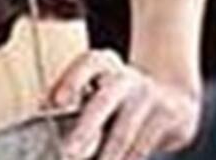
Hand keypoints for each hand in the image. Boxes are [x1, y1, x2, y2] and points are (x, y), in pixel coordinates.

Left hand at [50, 49, 201, 159]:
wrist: (171, 93)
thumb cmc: (117, 92)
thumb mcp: (96, 83)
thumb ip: (71, 93)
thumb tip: (44, 106)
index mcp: (104, 64)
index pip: (90, 64)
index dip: (72, 80)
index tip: (57, 102)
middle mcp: (127, 78)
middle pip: (105, 101)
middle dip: (86, 129)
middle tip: (68, 152)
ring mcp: (150, 97)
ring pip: (124, 133)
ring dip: (106, 156)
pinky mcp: (170, 118)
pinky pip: (142, 148)